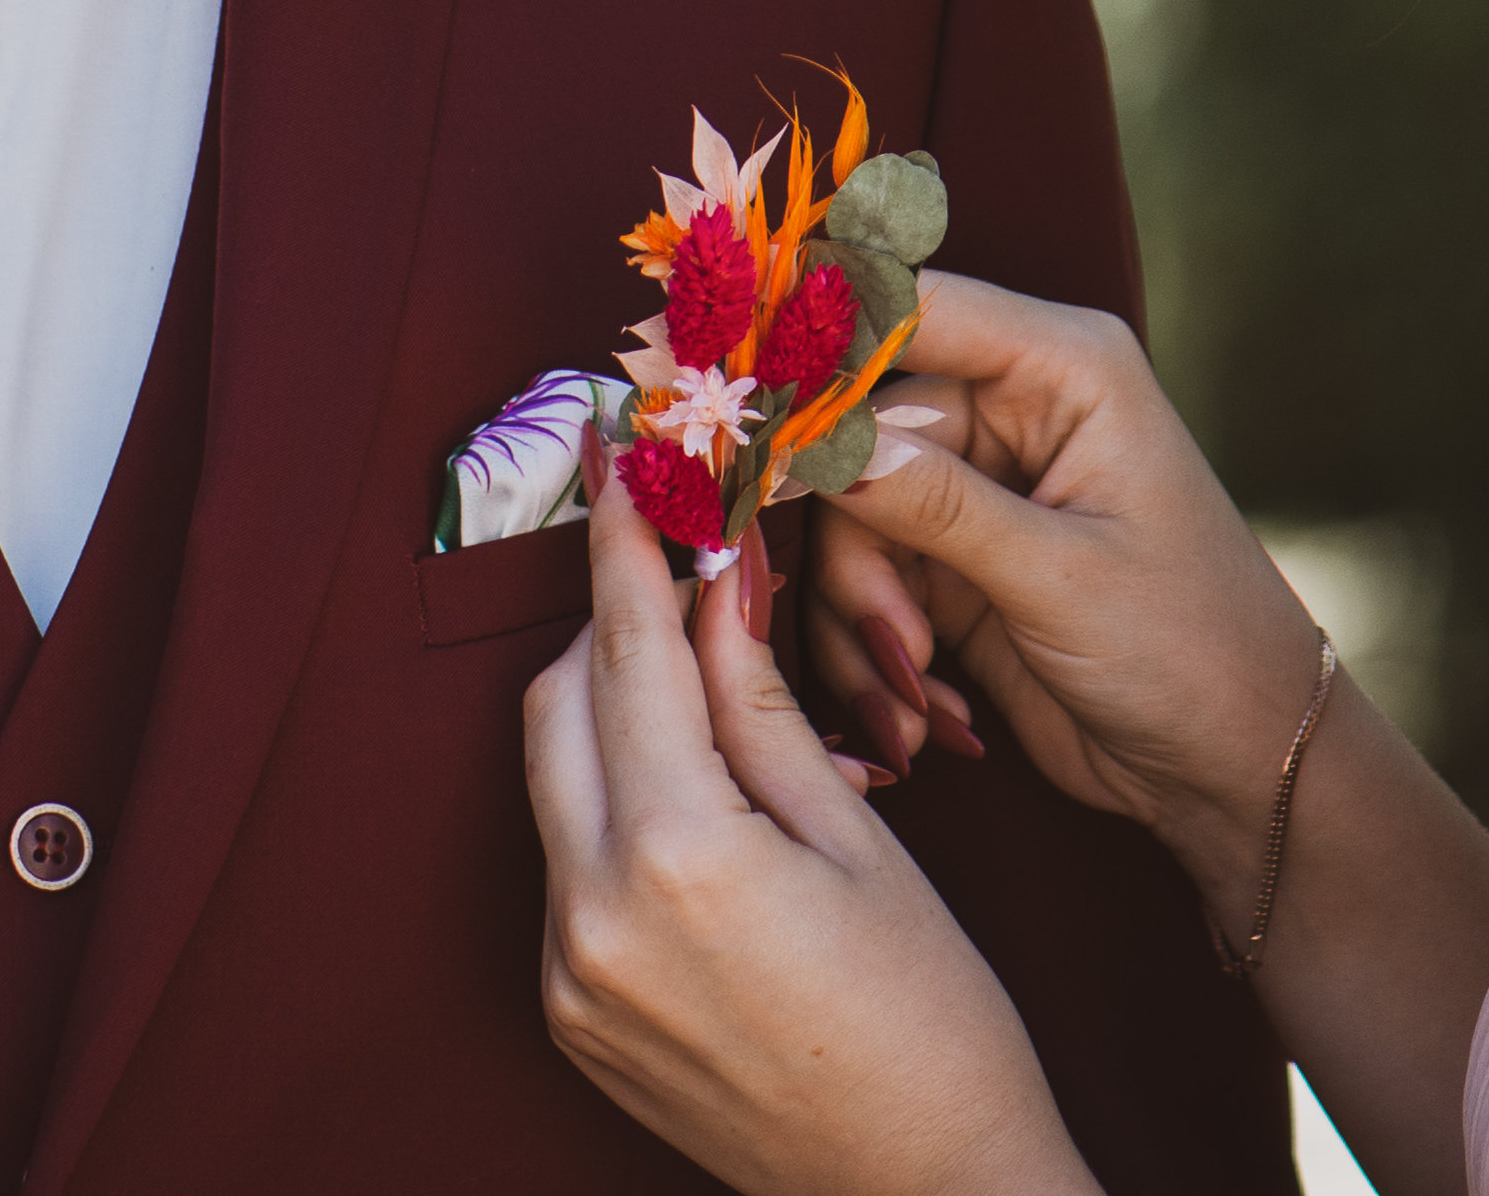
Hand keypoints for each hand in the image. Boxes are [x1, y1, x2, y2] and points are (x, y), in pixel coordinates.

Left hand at [524, 456, 1096, 1195]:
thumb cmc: (934, 1024)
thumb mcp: (860, 839)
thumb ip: (759, 702)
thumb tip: (716, 580)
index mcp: (679, 858)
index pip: (628, 652)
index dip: (624, 545)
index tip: (621, 465)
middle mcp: (592, 917)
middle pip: (558, 703)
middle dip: (613, 628)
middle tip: (688, 583)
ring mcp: (568, 977)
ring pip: (553, 779)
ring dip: (612, 717)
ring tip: (711, 704)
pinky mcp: (570, 1016)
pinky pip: (565, 863)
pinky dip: (614, 807)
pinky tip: (700, 810)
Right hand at [797, 271, 1330, 902]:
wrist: (1238, 771)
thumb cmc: (1193, 651)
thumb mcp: (1061, 577)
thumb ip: (935, 503)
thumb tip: (816, 442)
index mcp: (1062, 367)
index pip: (907, 308)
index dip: (811, 341)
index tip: (731, 394)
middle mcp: (1013, 406)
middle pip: (855, 423)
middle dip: (853, 539)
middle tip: (882, 632)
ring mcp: (979, 484)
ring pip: (848, 510)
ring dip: (863, 609)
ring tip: (917, 694)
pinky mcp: (955, 557)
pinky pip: (865, 574)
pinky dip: (875, 644)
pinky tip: (927, 710)